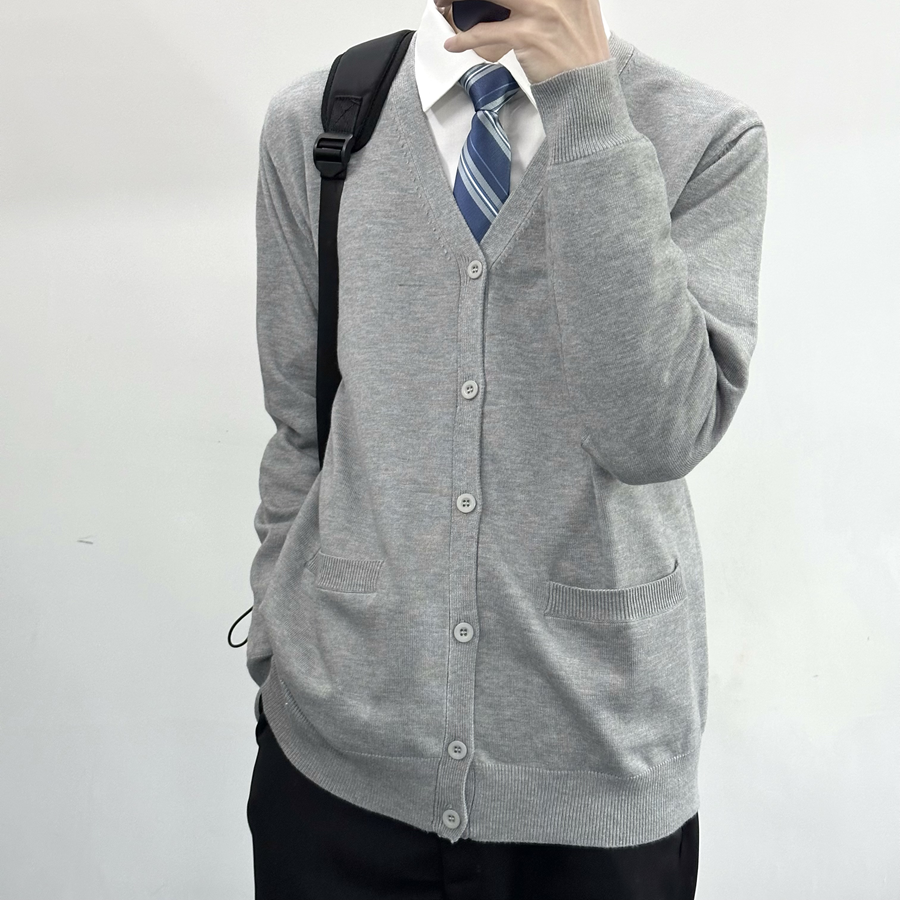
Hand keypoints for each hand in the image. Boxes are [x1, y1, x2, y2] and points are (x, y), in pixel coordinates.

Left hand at [436, 0, 610, 83]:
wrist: (586, 83)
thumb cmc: (578, 49)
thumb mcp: (575, 6)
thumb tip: (512, 1)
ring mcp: (539, 10)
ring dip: (458, 1)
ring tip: (444, 5)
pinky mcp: (526, 35)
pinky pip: (485, 33)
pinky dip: (464, 39)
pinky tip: (453, 44)